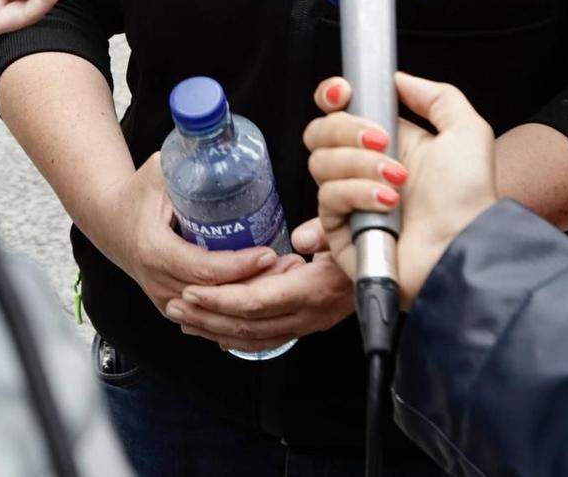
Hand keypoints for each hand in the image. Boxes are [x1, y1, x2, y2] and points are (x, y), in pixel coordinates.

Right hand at [94, 154, 280, 341]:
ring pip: (216, 310)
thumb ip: (186, 161)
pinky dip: (237, 309)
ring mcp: (165, 300)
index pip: (204, 268)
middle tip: (291, 267)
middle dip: (257, 284)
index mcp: (154, 250)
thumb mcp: (156, 173)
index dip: (239, 265)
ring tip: (287, 279)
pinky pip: (209, 315)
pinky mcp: (173, 307)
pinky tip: (266, 297)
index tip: (268, 254)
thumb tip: (219, 144)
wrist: (109, 223)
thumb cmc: (135, 196)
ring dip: (252, 298)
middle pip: (216, 295)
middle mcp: (159, 282)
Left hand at [173, 223, 353, 352]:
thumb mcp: (349, 228)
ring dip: (215, 329)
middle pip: (247, 325)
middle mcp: (309, 314)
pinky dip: (236, 338)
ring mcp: (308, 323)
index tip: (191, 289)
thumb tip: (304, 236)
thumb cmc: (368, 241)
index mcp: (314, 289)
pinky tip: (216, 333)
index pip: (256, 302)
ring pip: (253, 338)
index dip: (220, 298)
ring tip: (184, 319)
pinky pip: (266, 339)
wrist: (392, 266)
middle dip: (207, 316)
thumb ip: (325, 230)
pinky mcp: (306, 324)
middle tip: (175, 305)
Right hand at [303, 74, 497, 305]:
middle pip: (319, 131)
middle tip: (380, 141)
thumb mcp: (467, 132)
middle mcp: (363, 169)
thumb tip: (398, 79)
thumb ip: (435, 95)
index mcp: (387, 144)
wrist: (464, 247)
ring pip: (320, 162)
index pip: (337, 111)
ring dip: (361, 165)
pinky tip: (386, 203)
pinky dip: (358, 194)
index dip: (332, 97)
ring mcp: (350, 200)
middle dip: (346, 130)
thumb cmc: (469, 198)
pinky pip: (328, 198)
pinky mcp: (340, 231)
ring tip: (397, 181)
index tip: (344, 93)